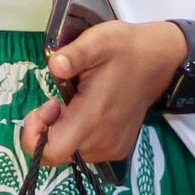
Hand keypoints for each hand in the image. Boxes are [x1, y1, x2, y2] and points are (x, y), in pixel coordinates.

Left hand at [20, 21, 186, 164]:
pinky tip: (86, 110)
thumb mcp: (99, 41)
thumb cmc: (126, 49)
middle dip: (47, 128)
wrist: (159, 61)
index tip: (44, 107)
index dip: (35, 137)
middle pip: (58, 152)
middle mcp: (102, 141)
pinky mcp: (117, 148)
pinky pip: (86, 150)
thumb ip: (75, 54)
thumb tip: (55, 65)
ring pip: (71, 152)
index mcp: (93, 118)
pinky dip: (78, 134)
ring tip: (73, 101)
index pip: (52, 153)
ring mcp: (111, 147)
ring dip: (63, 130)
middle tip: (56, 100)